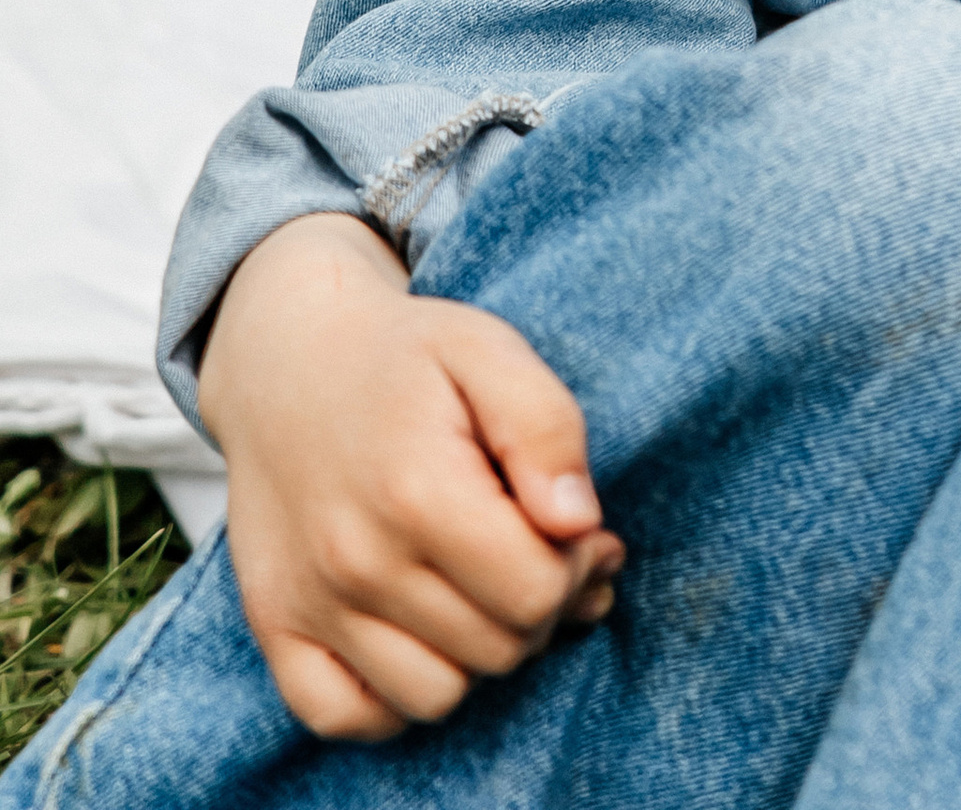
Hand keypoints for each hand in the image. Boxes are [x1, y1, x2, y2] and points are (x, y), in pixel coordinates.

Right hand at [198, 210, 624, 738]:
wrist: (288, 358)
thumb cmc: (406, 356)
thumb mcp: (490, 351)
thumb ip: (547, 429)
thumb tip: (579, 523)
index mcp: (419, 490)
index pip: (536, 593)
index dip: (577, 565)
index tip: (573, 528)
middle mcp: (357, 561)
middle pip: (496, 649)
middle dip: (537, 607)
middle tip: (537, 551)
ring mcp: (310, 602)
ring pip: (434, 695)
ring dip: (474, 651)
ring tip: (480, 586)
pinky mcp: (274, 626)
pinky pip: (345, 715)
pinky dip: (393, 695)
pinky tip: (420, 633)